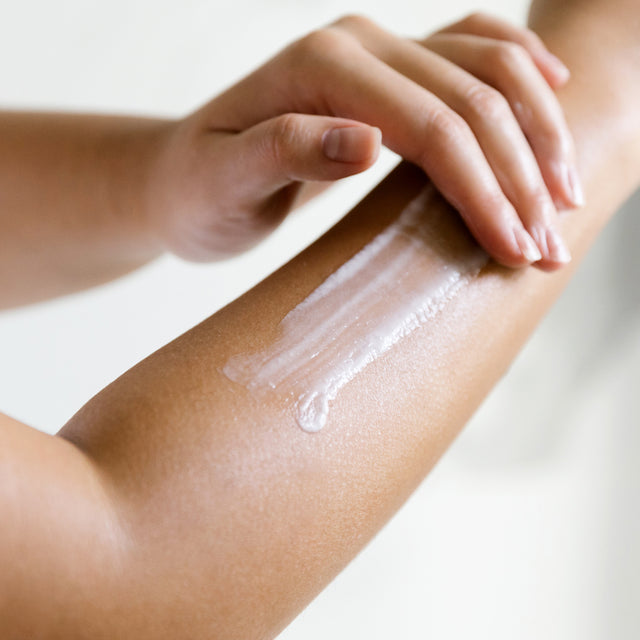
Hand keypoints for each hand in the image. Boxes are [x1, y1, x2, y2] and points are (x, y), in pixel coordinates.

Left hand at [145, 12, 582, 269]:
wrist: (181, 174)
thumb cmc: (197, 191)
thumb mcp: (223, 182)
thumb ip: (285, 152)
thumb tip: (366, 140)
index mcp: (322, 67)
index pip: (431, 125)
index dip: (484, 189)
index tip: (516, 250)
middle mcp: (358, 45)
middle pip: (472, 99)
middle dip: (522, 178)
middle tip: (548, 250)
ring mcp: (377, 52)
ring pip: (488, 69)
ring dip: (538, 133)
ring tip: (566, 200)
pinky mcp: (386, 73)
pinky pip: (471, 52)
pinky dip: (521, 74)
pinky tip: (555, 98)